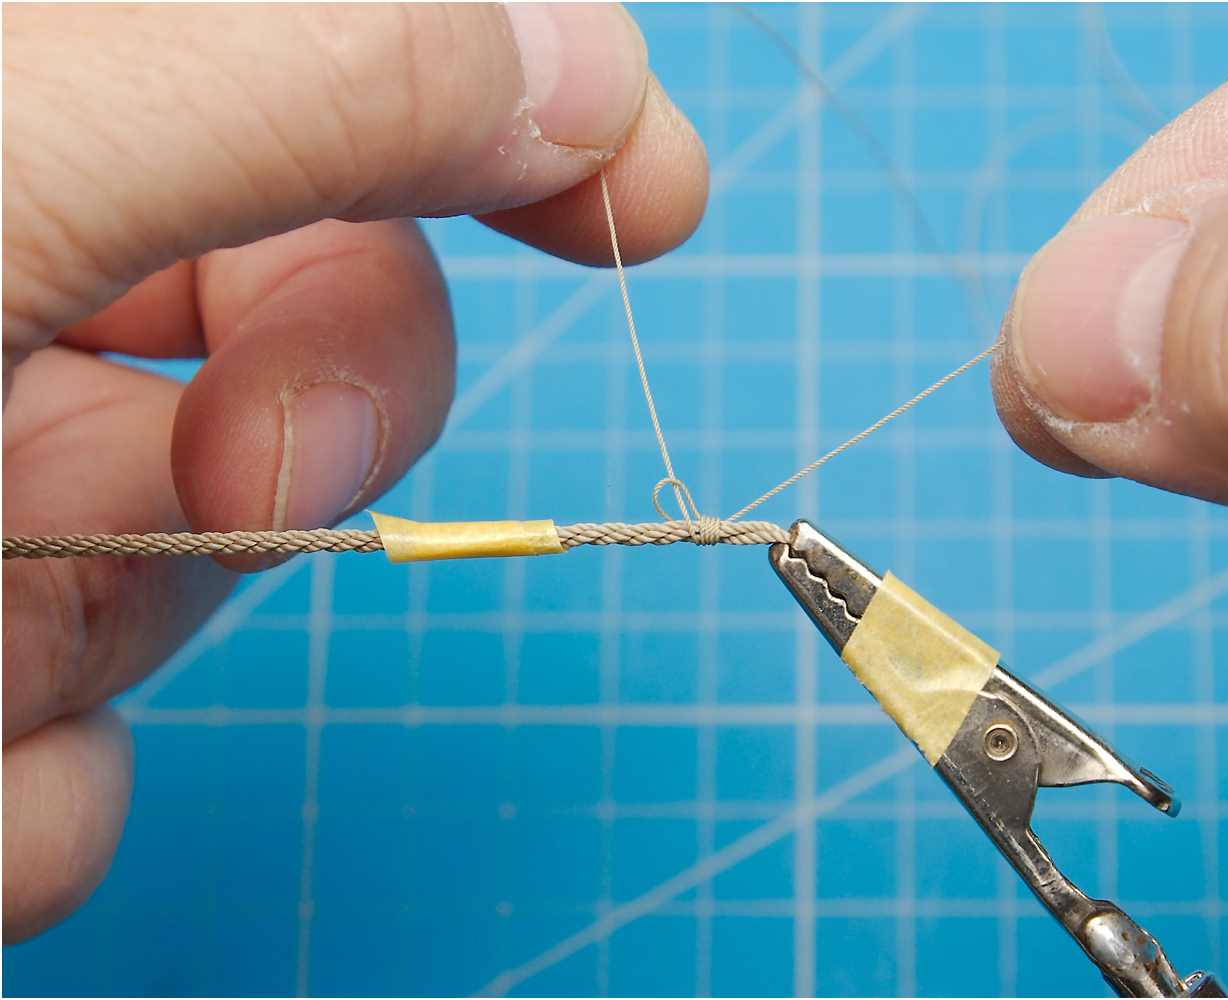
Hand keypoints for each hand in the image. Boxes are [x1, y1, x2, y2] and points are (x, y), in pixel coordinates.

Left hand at [1, 3, 706, 938]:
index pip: (327, 69)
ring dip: (106, 644)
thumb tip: (587, 68)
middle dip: (302, 439)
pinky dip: (31, 793)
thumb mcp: (5, 164)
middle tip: (242, 477)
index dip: (509, 103)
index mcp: (35, 130)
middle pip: (299, 348)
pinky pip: (84, 752)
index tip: (647, 196)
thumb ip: (308, 73)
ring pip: (193, 577)